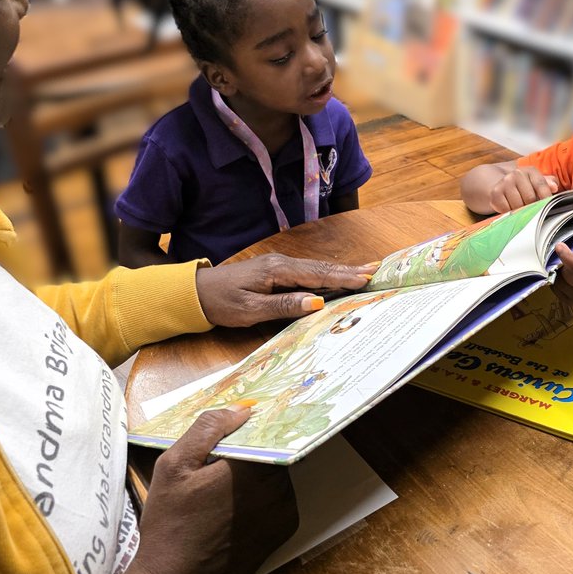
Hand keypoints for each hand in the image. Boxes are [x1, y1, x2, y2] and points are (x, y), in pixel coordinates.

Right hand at [110, 408, 298, 573]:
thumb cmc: (171, 524)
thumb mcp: (174, 466)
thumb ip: (207, 429)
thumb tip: (240, 410)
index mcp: (254, 467)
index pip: (267, 428)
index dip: (253, 423)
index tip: (238, 423)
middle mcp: (278, 487)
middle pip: (273, 450)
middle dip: (252, 448)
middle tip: (224, 456)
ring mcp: (285, 510)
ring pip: (276, 473)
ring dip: (258, 472)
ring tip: (224, 483)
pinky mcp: (284, 530)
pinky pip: (278, 498)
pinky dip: (262, 495)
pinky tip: (234, 506)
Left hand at [196, 253, 373, 326]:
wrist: (196, 293)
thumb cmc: (222, 303)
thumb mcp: (251, 310)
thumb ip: (284, 306)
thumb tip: (316, 302)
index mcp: (277, 270)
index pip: (317, 274)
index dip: (343, 277)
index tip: (366, 278)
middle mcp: (281, 263)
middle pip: (321, 268)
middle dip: (349, 270)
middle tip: (376, 271)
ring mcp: (279, 265)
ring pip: (316, 269)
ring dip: (340, 271)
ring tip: (365, 272)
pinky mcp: (276, 271)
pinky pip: (307, 272)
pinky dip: (326, 274)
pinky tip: (336, 277)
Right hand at [489, 167, 558, 212]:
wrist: (499, 184)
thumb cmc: (523, 186)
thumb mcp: (536, 182)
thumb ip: (547, 184)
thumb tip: (554, 187)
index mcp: (530, 171)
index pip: (541, 185)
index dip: (545, 198)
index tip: (546, 206)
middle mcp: (517, 173)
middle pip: (530, 198)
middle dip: (531, 206)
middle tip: (529, 206)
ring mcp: (505, 182)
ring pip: (518, 205)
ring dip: (519, 210)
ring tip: (519, 206)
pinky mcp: (495, 193)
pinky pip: (506, 209)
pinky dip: (508, 212)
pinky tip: (509, 206)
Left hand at [552, 239, 572, 307]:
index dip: (568, 257)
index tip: (559, 246)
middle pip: (568, 275)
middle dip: (564, 262)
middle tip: (570, 254)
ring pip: (559, 282)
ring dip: (559, 270)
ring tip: (569, 264)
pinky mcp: (570, 302)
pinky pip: (555, 288)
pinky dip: (557, 278)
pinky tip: (566, 273)